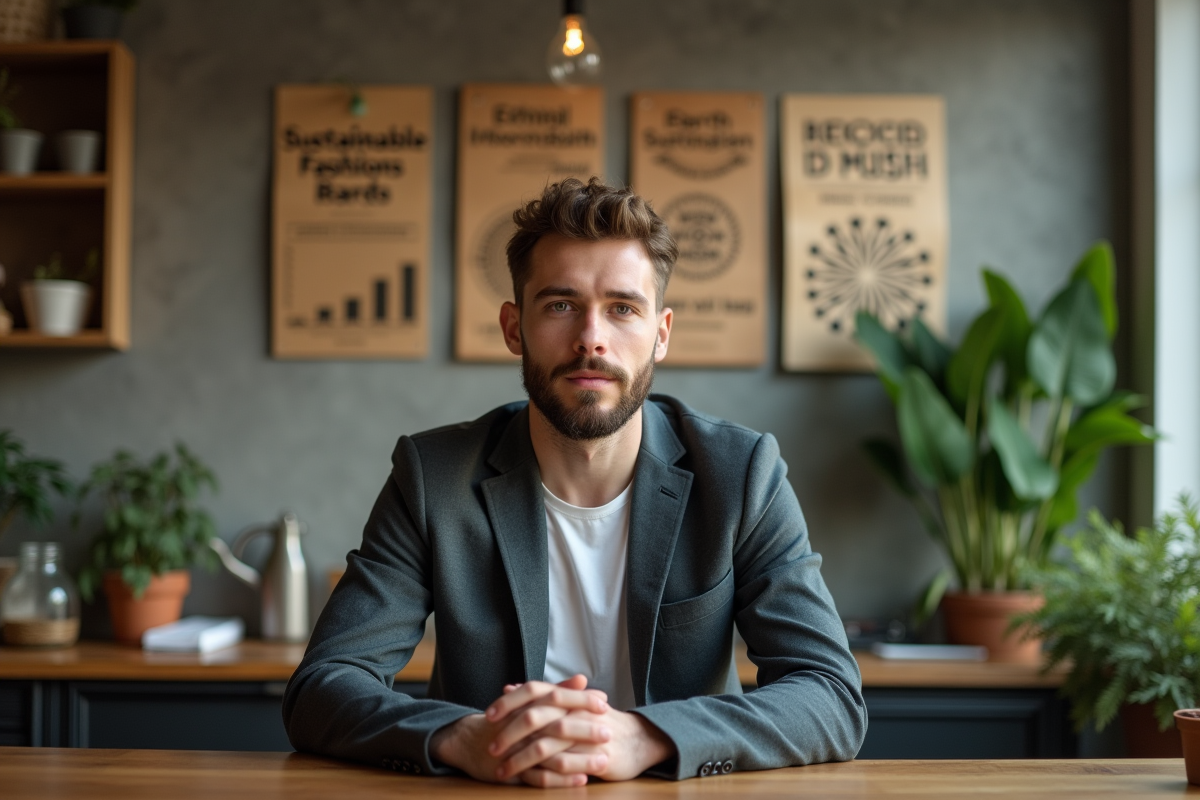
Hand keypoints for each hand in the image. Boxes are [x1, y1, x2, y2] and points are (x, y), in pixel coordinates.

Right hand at [430, 675, 608, 785]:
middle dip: (584, 729)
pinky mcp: (513, 771)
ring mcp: (517, 749)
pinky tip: (581, 779)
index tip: (604, 703)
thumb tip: (583, 679)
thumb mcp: (529, 701)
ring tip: (603, 761)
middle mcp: (522, 725)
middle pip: (555, 725)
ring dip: (579, 758)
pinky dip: (562, 780)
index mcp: (527, 704)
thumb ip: (557, 690)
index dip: (580, 699)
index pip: (556, 697)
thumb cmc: (507, 720)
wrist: (470, 742)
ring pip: (551, 754)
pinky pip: (540, 777)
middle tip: (608, 732)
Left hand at [490, 689, 675, 784]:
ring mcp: (585, 734)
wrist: (638, 740)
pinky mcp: (594, 757)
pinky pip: (563, 766)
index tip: (488, 715)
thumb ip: (538, 697)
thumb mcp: (569, 704)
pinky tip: (528, 781)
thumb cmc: (598, 722)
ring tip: (502, 771)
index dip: (509, 702)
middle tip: (491, 748)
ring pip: (545, 745)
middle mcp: (574, 711)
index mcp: (567, 698)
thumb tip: (509, 687)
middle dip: (509, 734)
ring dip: (520, 759)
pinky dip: (543, 774)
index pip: (533, 691)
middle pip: (535, 718)